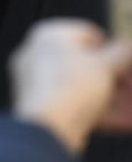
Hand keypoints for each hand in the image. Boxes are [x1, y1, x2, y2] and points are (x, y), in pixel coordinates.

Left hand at [11, 19, 131, 153]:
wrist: (47, 127)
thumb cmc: (70, 87)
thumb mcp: (106, 64)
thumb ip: (122, 53)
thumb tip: (128, 47)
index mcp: (48, 36)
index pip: (88, 34)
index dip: (114, 48)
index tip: (129, 61)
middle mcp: (38, 57)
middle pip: (88, 66)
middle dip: (118, 79)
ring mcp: (40, 84)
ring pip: (86, 89)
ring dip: (116, 99)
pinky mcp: (46, 109)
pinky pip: (79, 106)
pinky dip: (104, 113)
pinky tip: (126, 122)